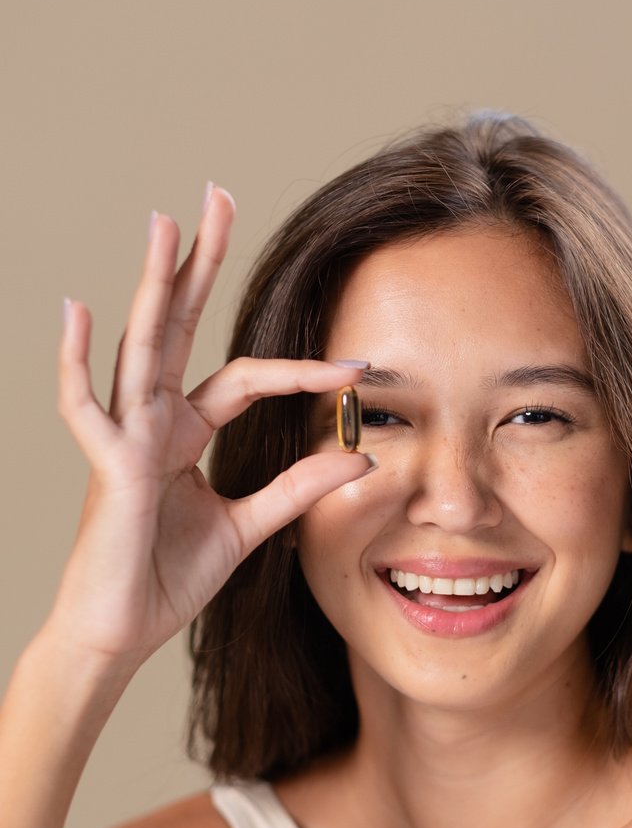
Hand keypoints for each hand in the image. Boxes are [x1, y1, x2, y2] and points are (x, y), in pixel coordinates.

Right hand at [50, 186, 372, 668]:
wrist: (120, 632)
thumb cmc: (165, 577)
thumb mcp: (248, 527)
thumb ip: (296, 489)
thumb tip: (358, 455)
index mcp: (184, 432)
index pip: (246, 377)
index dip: (301, 370)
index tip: (357, 366)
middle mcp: (153, 422)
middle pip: (182, 328)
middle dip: (201, 264)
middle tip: (218, 196)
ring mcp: (125, 438)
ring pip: (142, 347)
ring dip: (155, 287)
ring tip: (166, 226)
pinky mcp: (106, 467)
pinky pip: (86, 407)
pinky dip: (77, 361)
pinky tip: (77, 310)